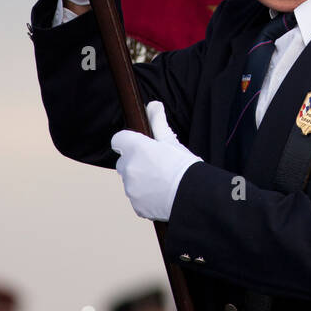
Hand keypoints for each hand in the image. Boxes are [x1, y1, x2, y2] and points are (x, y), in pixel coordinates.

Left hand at [111, 102, 201, 221]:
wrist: (192, 196)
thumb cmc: (184, 166)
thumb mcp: (172, 142)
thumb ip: (158, 122)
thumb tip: (153, 105)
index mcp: (136, 149)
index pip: (118, 139)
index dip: (128, 141)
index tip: (139, 145)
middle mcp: (128, 168)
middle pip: (124, 161)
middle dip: (135, 162)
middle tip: (157, 164)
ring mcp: (131, 189)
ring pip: (130, 180)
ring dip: (140, 179)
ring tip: (162, 181)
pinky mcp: (136, 206)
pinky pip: (137, 198)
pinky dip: (146, 196)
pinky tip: (162, 194)